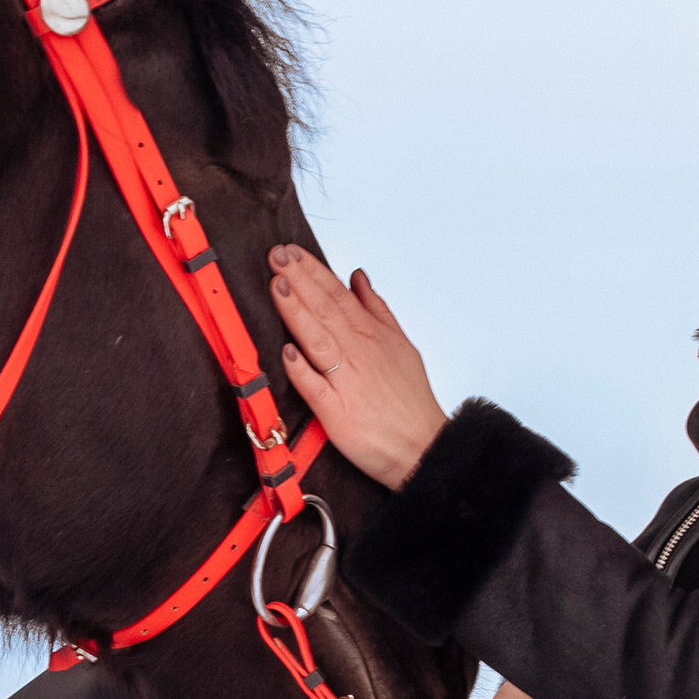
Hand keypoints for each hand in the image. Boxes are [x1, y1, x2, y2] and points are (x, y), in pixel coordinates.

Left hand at [268, 244, 449, 489]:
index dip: (312, 271)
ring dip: (297, 311)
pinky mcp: (338, 413)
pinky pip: (316, 388)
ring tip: (278, 285)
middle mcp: (359, 353)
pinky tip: (286, 351)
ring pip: (318, 339)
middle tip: (276, 255)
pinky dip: (302, 370)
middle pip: (325, 309)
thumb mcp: (401, 344)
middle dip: (299, 279)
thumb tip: (357, 277)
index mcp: (371, 335)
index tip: (290, 251)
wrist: (423, 446)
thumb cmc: (410, 400)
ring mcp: (347, 381)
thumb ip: (376, 309)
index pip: (337, 294)